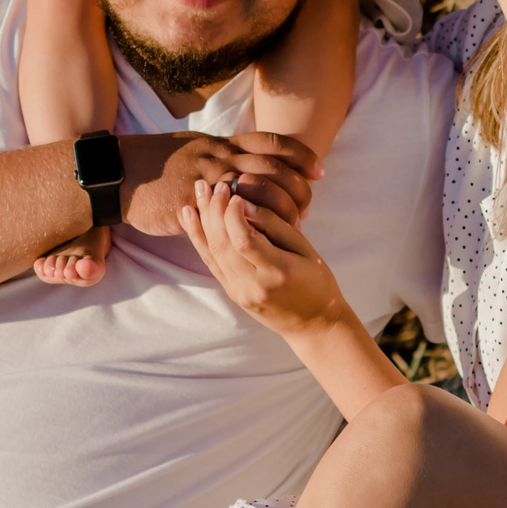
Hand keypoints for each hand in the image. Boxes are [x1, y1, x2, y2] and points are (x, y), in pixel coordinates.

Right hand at [117, 128, 321, 236]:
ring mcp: (206, 178)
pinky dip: (253, 223)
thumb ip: (221, 156)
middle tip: (310, 205)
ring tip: (294, 224)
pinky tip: (263, 236)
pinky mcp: (192, 202)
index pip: (271, 142)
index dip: (300, 155)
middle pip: (273, 167)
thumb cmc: (156, 165)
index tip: (319, 169)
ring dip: (281, 208)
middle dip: (298, 186)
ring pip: (258, 190)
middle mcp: (218, 156)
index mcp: (221, 142)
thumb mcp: (195, 150)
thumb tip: (245, 164)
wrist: (117, 173)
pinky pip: (230, 213)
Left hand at [180, 178, 347, 336]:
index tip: (235, 191)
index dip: (234, 214)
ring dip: (203, 218)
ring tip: (199, 190)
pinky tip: (189, 215)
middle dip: (215, 209)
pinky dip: (198, 237)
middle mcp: (253, 285)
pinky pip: (210, 262)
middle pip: (224, 244)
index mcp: (277, 273)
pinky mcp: (231, 292)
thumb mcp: (306, 250)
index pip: (245, 241)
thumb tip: (244, 202)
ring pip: (213, 251)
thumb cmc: (316, 281)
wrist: (312, 324)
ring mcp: (239, 292)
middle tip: (214, 183)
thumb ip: (275, 226)